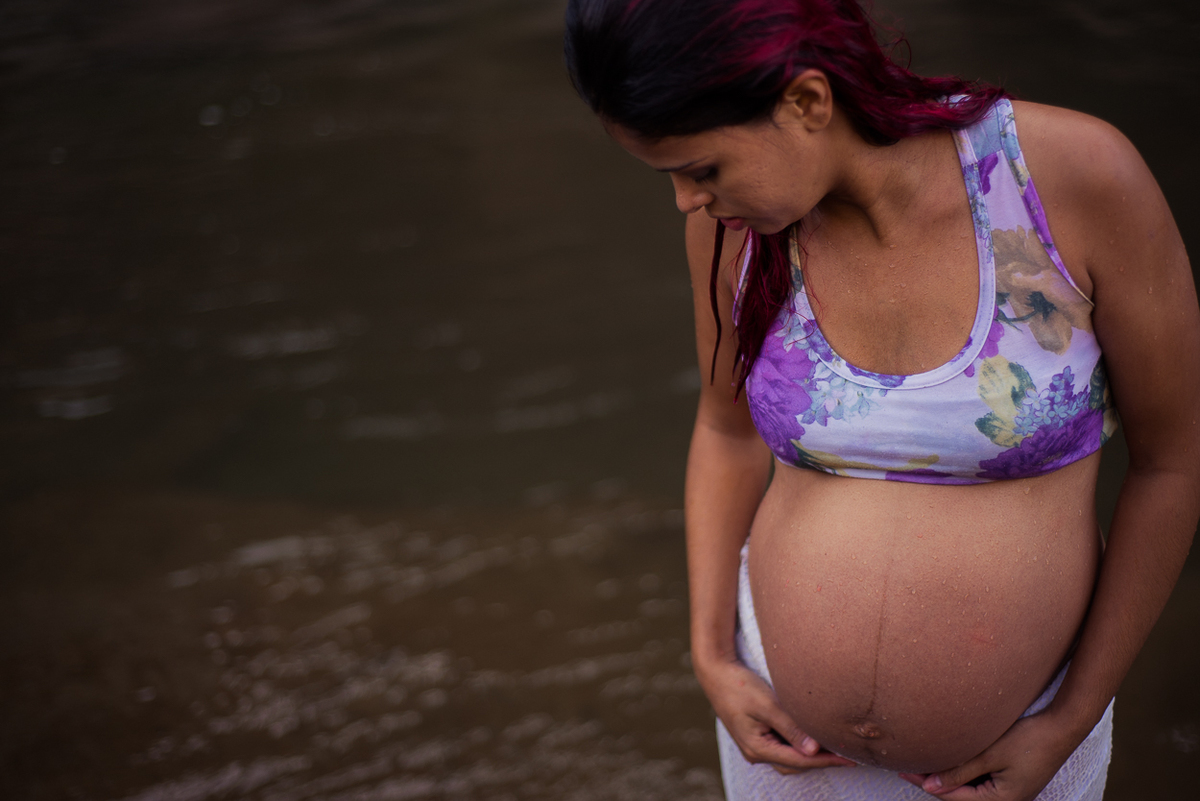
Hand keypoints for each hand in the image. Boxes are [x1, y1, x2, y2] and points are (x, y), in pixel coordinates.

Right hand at [696, 654, 855, 773]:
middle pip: (795, 764)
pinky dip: (799, 745)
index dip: (827, 760)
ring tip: (834, 747)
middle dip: (821, 761)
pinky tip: (811, 737)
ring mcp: (754, 745)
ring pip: (789, 757)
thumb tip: (814, 750)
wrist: (715, 673)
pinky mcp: (756, 735)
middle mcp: (755, 752)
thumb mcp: (767, 704)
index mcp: (757, 748)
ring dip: (810, 755)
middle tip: (848, 754)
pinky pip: (782, 747)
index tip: (849, 758)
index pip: (800, 761)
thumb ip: (791, 727)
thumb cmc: (739, 685)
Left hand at [897, 711, 1079, 800]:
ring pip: (970, 790)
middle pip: (961, 797)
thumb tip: (929, 786)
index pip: (955, 798)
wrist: (1063, 727)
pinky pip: (981, 782)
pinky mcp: (1012, 781)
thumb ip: (960, 772)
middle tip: (908, 767)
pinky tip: (949, 761)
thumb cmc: (1029, 739)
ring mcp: (1011, 792)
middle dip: (935, 783)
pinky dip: (964, 774)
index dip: (927, 784)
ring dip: (949, 778)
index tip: (905, 770)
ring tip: (924, 763)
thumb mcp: (990, 754)